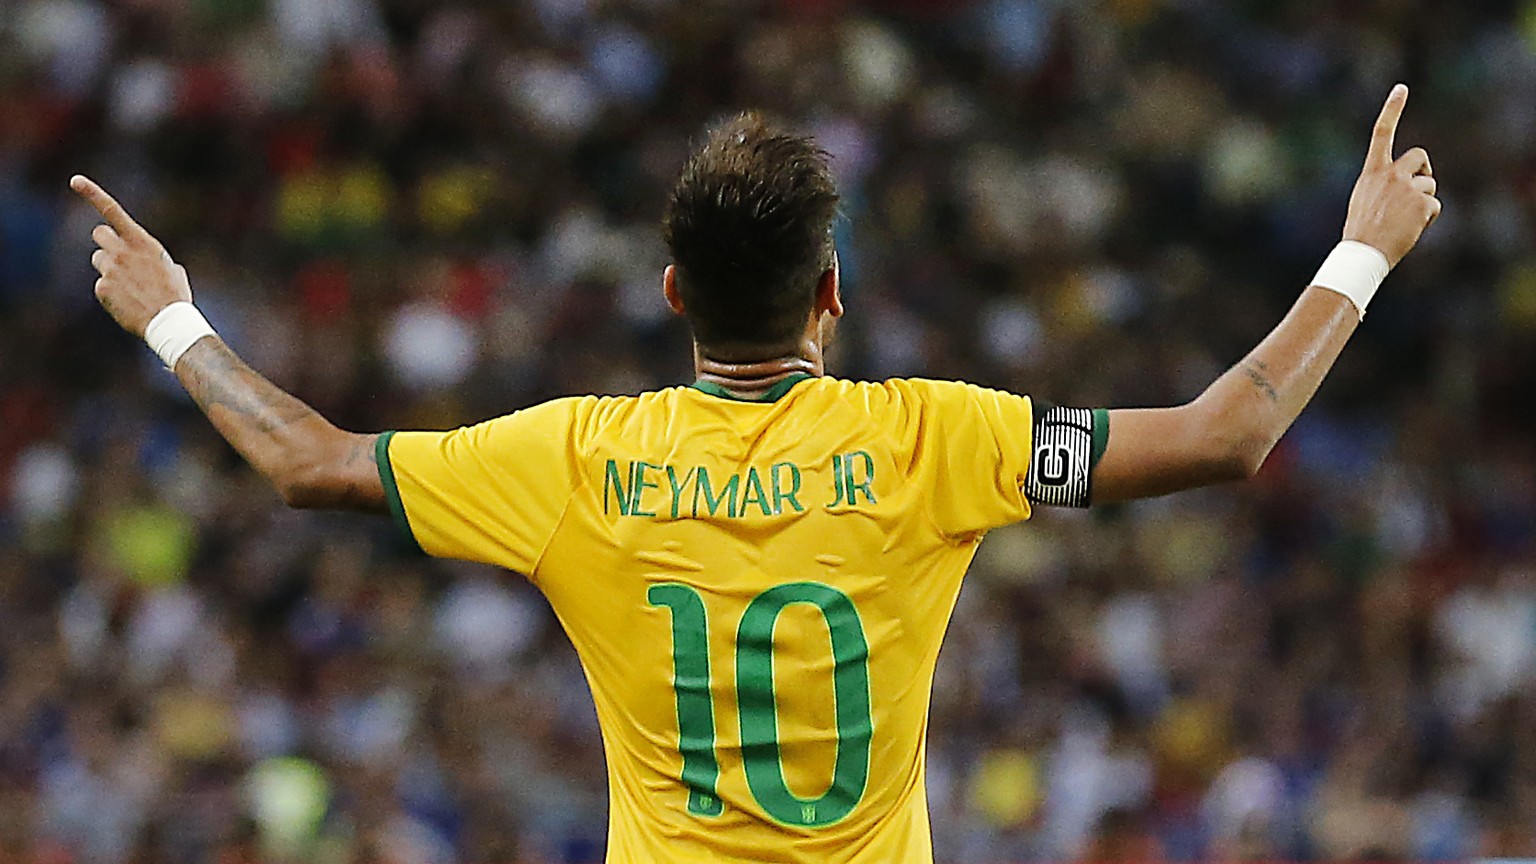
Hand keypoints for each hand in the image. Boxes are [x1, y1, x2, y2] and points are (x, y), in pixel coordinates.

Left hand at [72, 175, 191, 338]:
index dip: (92, 193)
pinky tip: (127, 301)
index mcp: (143, 242)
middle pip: (98, 233)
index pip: (112, 210)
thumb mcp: (172, 270)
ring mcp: (110, 269)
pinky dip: (111, 291)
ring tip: (129, 286)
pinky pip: (101, 284)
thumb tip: (151, 262)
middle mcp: (123, 251)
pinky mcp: (102, 288)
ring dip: (109, 268)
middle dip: (106, 242)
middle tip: (117, 255)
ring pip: (98, 259)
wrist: (168, 322)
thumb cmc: (175, 296)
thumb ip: (154, 258)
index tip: (75, 181)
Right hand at [1341, 84, 1441, 268]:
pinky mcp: (1423, 202)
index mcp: (1372, 172)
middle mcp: (1391, 174)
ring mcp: (1408, 187)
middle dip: (1424, 170)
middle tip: (1418, 190)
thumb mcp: (1365, 199)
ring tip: (1404, 221)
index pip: (1381, 133)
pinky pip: (1434, 206)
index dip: (1392, 109)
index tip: (1401, 88)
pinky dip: (1427, 219)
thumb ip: (1384, 184)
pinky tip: (1410, 229)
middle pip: (1419, 156)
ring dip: (1423, 202)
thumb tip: (1411, 182)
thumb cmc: (1361, 231)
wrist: (1363, 253)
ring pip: (1429, 185)